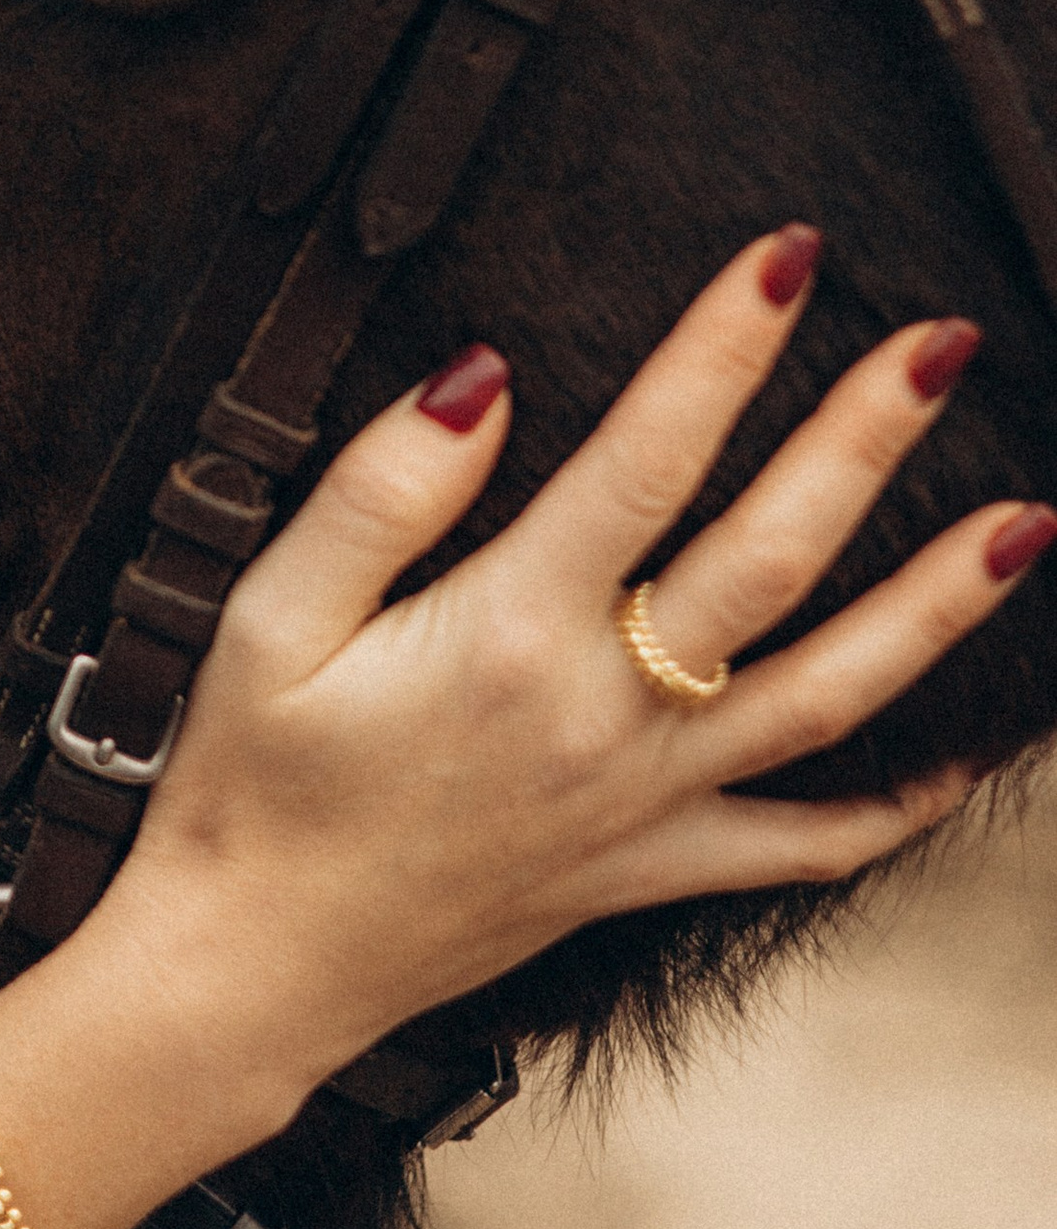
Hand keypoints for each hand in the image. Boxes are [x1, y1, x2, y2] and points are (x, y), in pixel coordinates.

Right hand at [0, 227, 1049, 1228]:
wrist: (251, 972)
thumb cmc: (249, 788)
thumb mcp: (269, 618)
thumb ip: (379, 493)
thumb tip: (484, 378)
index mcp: (510, 636)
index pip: (647, 460)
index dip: (723, 347)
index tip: (791, 256)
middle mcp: (604, 717)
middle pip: (773, 559)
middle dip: (865, 439)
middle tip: (946, 344)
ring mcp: (643, 802)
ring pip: (830, 696)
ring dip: (935, 607)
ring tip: (1026, 523)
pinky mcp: (647, 869)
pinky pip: (799, 847)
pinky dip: (893, 809)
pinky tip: (963, 760)